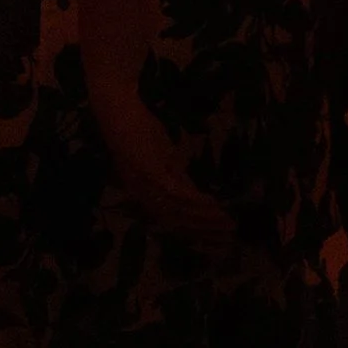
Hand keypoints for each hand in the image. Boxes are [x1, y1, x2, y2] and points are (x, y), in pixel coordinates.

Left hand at [89, 84, 234, 238]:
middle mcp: (144, 195)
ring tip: (228, 222)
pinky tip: (213, 203)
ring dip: (205, 218)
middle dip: (205, 230)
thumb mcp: (160, 155)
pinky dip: (195, 201)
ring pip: (178, 211)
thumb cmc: (136, 128)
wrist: (116, 111)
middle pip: (177, 222)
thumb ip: (175, 172)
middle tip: (230, 235)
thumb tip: (193, 187)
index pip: (172, 220)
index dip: (196, 231)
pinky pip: (175, 193)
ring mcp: (146, 185)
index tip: (218, 237)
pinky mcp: (150, 172)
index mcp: (145, 193)